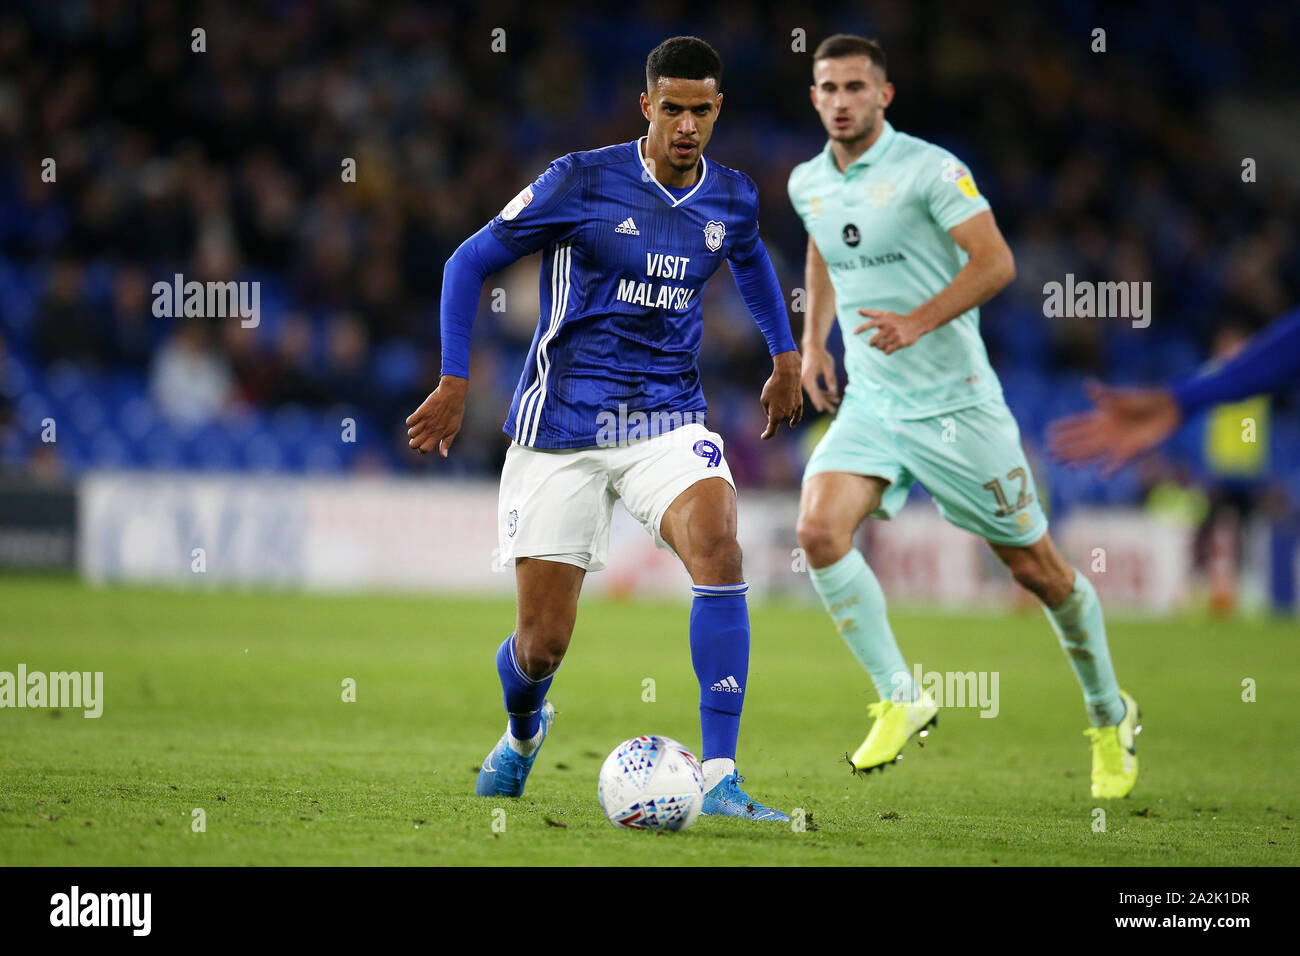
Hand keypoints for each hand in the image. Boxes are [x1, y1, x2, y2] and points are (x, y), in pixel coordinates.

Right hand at [406, 375, 467, 456]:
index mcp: (438, 435)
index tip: (425, 443)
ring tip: (420, 426)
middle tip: (420, 436)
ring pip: (410, 433)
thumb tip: (443, 455)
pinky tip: (417, 418)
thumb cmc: (455, 413)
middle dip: (414, 442)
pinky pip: (409, 422)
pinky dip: (411, 421)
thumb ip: (447, 442)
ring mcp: (425, 421)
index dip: (422, 449)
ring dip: (413, 431)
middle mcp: (430, 429)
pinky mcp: (420, 412)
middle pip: (413, 444)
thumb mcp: (454, 429)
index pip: (424, 449)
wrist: (452, 395)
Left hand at [760, 350, 802, 438]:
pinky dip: (794, 420)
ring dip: (781, 411)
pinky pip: (797, 416)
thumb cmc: (773, 386)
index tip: (763, 437)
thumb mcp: (764, 399)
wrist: (788, 375)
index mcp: (775, 416)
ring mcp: (794, 411)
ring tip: (779, 396)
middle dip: (773, 415)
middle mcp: (786, 416)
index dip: (767, 435)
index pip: (771, 431)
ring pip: (786, 416)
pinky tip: (792, 424)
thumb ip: (768, 410)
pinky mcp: (800, 405)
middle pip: (777, 421)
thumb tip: (773, 415)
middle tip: (771, 401)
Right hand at [801, 346, 839, 412]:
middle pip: (815, 394)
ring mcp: (806, 381)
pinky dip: (824, 392)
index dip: (817, 401)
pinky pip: (816, 389)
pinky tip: (833, 395)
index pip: (813, 391)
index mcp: (808, 377)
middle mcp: (805, 380)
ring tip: (837, 402)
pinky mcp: (809, 380)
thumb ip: (831, 379)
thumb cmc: (821, 355)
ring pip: (816, 393)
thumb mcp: (828, 366)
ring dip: (826, 398)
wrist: (812, 348)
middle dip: (824, 402)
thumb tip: (833, 392)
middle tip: (833, 411)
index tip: (821, 409)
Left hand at [853, 308, 930, 353]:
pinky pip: (887, 351)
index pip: (870, 324)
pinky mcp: (901, 343)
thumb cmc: (896, 319)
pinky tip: (889, 347)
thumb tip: (858, 310)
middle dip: (872, 343)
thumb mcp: (885, 314)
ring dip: (880, 347)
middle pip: (873, 340)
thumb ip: (871, 313)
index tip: (854, 333)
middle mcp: (889, 327)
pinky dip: (886, 351)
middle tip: (873, 342)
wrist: (915, 324)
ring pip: (880, 346)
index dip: (861, 328)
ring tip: (884, 343)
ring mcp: (895, 335)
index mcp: (884, 320)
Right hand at [1048, 380, 1181, 475]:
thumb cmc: (1145, 399)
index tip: (1048, 431)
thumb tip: (1088, 385)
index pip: (1078, 423)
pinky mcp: (1132, 450)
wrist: (1169, 408)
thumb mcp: (1122, 397)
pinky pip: (1118, 462)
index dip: (1064, 427)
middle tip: (1049, 453)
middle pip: (1081, 441)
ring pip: (1093, 453)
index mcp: (1103, 415)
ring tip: (1064, 464)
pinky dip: (1110, 469)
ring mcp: (1118, 442)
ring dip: (1079, 458)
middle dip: (1065, 447)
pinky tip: (1100, 475)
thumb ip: (1104, 396)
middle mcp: (1107, 431)